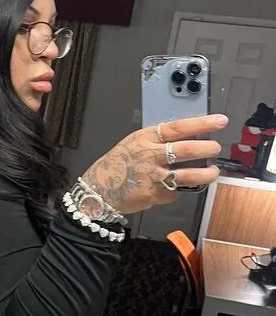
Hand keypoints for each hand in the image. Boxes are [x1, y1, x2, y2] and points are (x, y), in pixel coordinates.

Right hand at [81, 114, 227, 215]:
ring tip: (212, 172)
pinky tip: (176, 188)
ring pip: (188, 175)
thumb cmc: (115, 166)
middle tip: (216, 148)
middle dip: (208, 149)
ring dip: (205, 174)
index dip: (202, 124)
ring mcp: (151, 176)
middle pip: (187, 150)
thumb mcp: (132, 144)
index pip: (178, 127)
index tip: (219, 121)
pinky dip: (178, 190)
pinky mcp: (153, 195)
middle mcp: (149, 155)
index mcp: (145, 138)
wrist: (96, 190)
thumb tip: (185, 139)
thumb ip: (156, 141)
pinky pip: (175, 192)